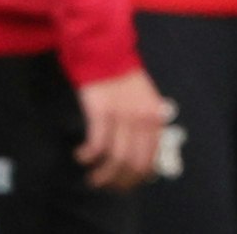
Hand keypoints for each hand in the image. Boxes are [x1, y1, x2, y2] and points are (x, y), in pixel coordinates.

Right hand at [75, 68, 166, 189]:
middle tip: (104, 185)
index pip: (149, 160)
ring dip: (101, 175)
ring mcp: (122, 116)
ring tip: (92, 178)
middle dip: (117, 182)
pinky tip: (81, 156)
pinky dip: (87, 156)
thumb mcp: (143, 101)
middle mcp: (142, 120)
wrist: (105, 51)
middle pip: (132, 164)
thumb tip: (138, 159)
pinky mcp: (101, 112)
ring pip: (114, 159)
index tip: (122, 186)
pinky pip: (96, 145)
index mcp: (155, 118)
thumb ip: (144, 127)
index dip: (135, 179)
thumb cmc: (122, 78)